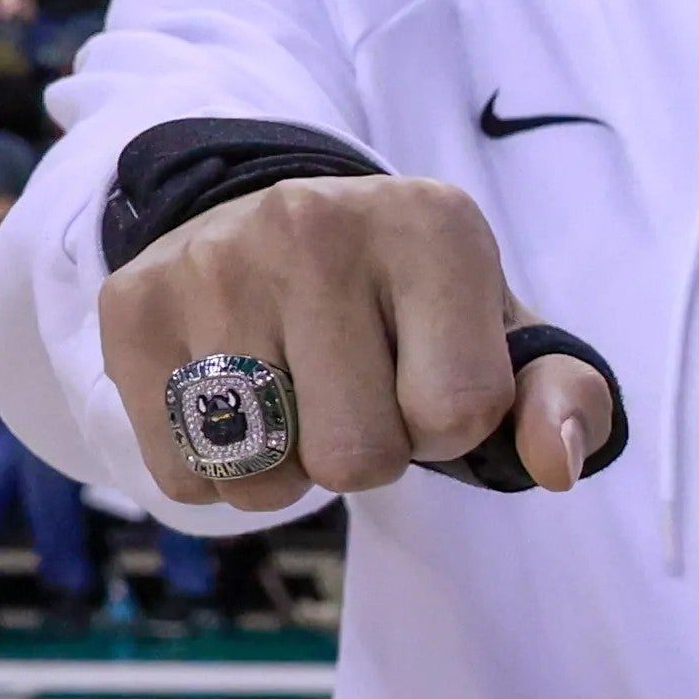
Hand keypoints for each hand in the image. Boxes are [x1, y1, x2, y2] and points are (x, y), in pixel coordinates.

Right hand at [97, 175, 616, 510]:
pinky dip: (219, 473)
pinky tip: (238, 407)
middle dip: (370, 456)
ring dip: (290, 471)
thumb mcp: (507, 338)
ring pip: (262, 473)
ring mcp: (212, 261)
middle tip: (359, 393)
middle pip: (356, 457)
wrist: (284, 230)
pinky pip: (185, 473)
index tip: (431, 379)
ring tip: (300, 400)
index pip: (456, 415)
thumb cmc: (416, 307)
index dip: (449, 429)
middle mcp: (314, 224)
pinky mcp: (133, 305)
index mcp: (432, 226)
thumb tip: (557, 462)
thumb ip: (564, 399)